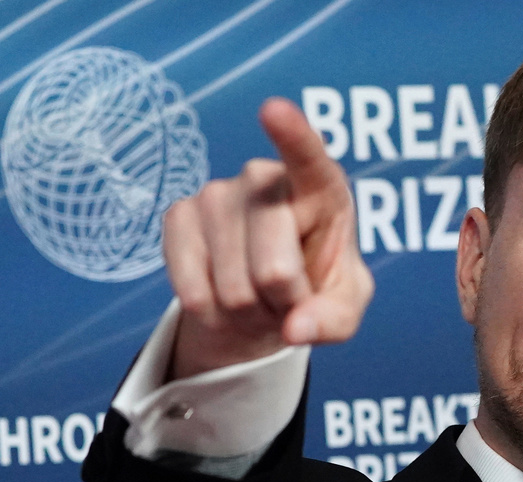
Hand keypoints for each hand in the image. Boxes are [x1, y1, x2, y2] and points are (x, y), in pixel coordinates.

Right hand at [163, 97, 372, 379]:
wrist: (265, 299)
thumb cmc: (317, 292)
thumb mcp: (344, 311)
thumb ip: (333, 320)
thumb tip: (296, 330)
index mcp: (321, 189)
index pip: (308, 159)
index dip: (292, 135)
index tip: (273, 110)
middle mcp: (265, 179)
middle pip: (274, 269)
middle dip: (285, 304)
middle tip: (290, 298)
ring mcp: (217, 194)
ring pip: (232, 289)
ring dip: (250, 312)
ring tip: (261, 296)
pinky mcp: (177, 216)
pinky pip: (192, 291)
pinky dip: (213, 313)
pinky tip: (224, 297)